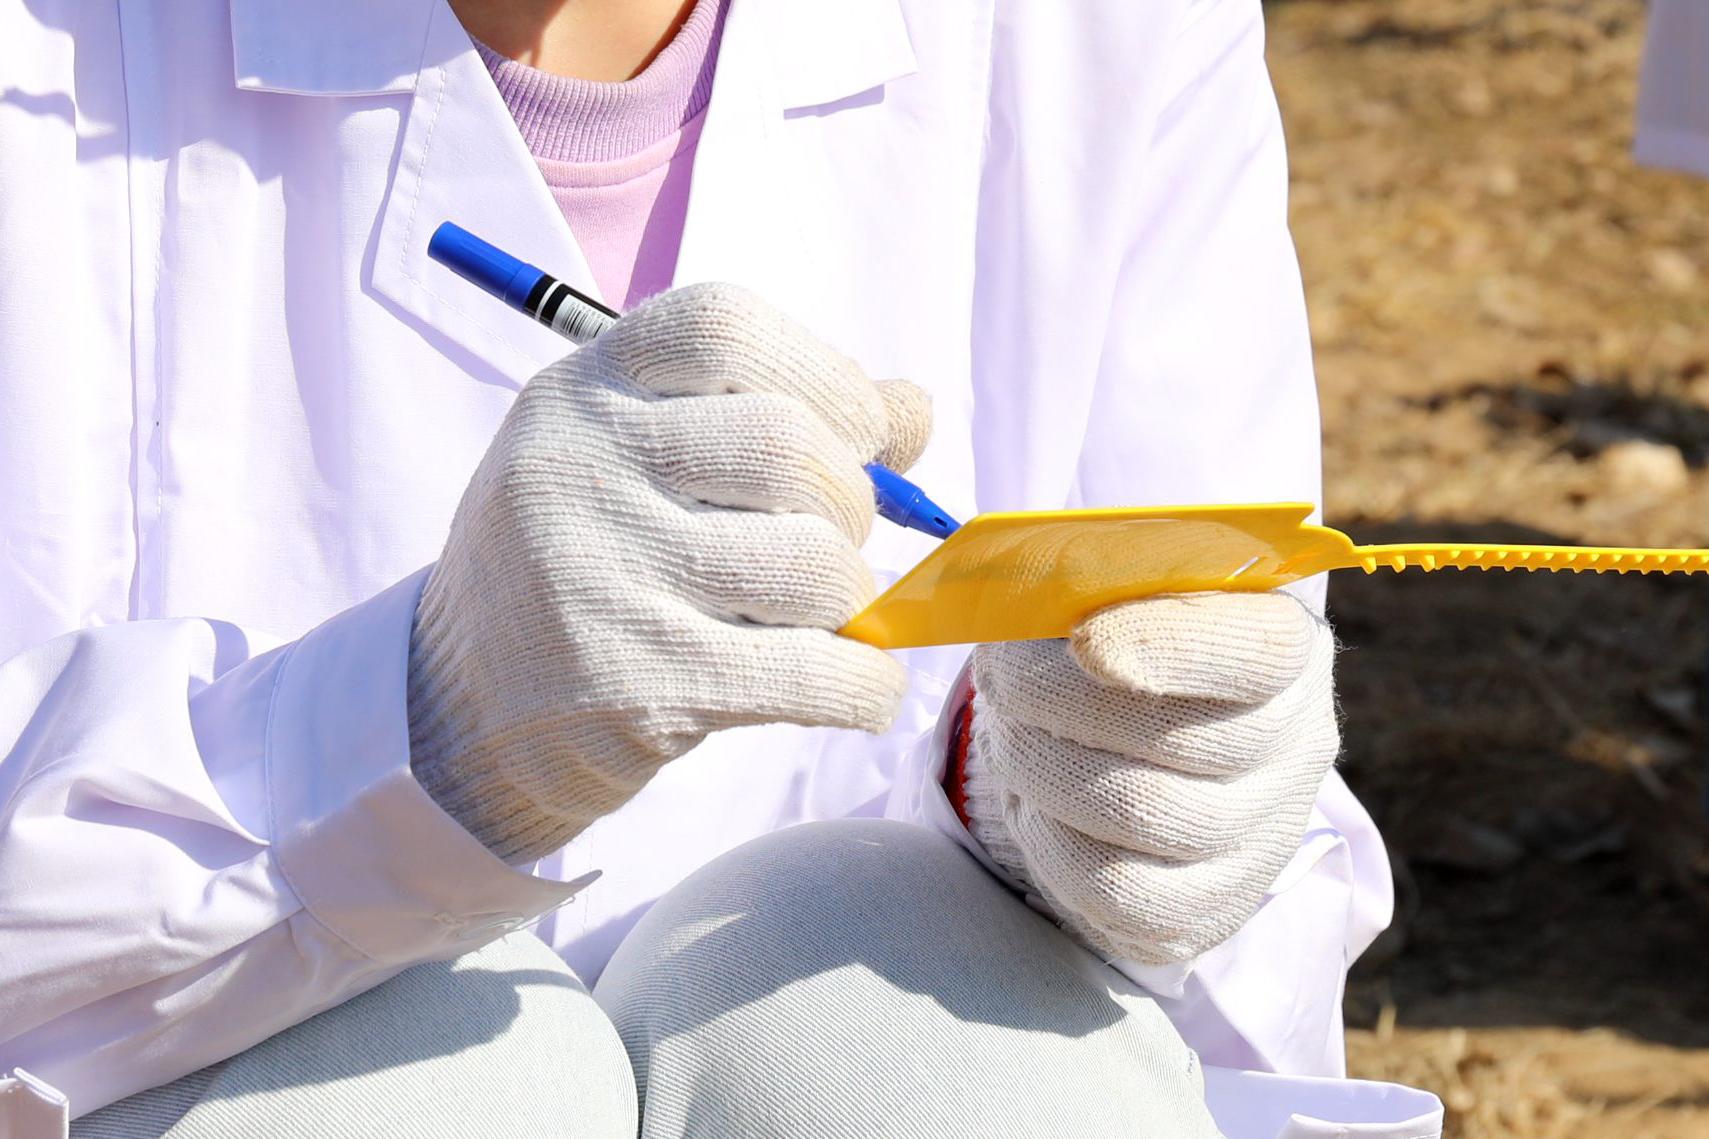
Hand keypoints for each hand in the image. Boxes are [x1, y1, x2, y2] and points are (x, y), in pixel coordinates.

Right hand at [407, 284, 931, 862]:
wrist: (455, 714)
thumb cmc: (581, 565)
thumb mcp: (635, 461)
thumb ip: (768, 414)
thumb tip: (912, 405)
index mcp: (580, 393)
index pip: (725, 327)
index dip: (826, 372)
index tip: (859, 431)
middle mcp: (580, 469)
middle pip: (787, 446)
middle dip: (851, 500)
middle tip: (834, 541)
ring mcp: (602, 578)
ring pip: (813, 565)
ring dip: (853, 600)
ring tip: (820, 616)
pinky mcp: (636, 685)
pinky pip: (815, 674)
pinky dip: (866, 686)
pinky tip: (856, 687)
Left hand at [958, 591, 1337, 964]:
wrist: (1137, 746)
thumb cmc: (1119, 640)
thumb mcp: (1114, 588)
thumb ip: (1087, 577)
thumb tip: (1028, 603)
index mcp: (1284, 641)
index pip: (1253, 650)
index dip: (1166, 645)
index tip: (1082, 640)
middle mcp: (1296, 741)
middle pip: (1172, 738)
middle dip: (1055, 704)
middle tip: (1001, 681)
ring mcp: (1262, 833)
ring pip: (1136, 812)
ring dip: (1040, 767)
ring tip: (1013, 737)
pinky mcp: (1211, 906)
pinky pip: (1116, 891)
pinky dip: (1051, 845)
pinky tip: (1038, 807)